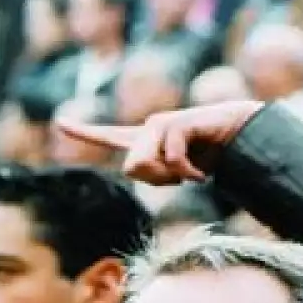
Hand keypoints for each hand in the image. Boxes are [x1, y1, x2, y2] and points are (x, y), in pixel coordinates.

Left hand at [53, 100, 264, 185]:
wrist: (241, 137)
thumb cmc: (211, 156)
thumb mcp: (175, 173)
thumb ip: (151, 173)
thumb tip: (134, 166)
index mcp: (145, 140)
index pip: (110, 136)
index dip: (85, 132)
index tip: (61, 123)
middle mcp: (149, 129)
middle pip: (131, 169)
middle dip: (156, 180)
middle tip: (181, 177)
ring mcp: (162, 124)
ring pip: (145, 164)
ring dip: (172, 176)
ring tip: (193, 170)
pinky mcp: (178, 122)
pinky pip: (171, 160)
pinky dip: (189, 173)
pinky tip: (203, 171)